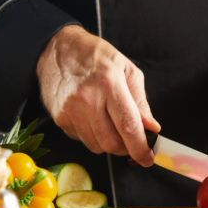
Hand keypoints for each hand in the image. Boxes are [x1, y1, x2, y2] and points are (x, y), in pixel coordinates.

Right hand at [36, 25, 160, 165]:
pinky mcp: (59, 118)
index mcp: (109, 84)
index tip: (148, 158)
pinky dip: (93, 136)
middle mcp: (87, 99)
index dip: (140, 148)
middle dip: (126, 148)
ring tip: (111, 123)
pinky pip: (82, 140)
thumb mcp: (127, 70)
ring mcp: (70, 111)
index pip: (128, 126)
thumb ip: (140, 102)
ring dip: (109, 143)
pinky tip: (93, 119)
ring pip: (97, 146)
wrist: (56, 49)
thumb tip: (151, 128)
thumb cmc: (95, 56)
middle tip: (131, 140)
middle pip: (112, 143)